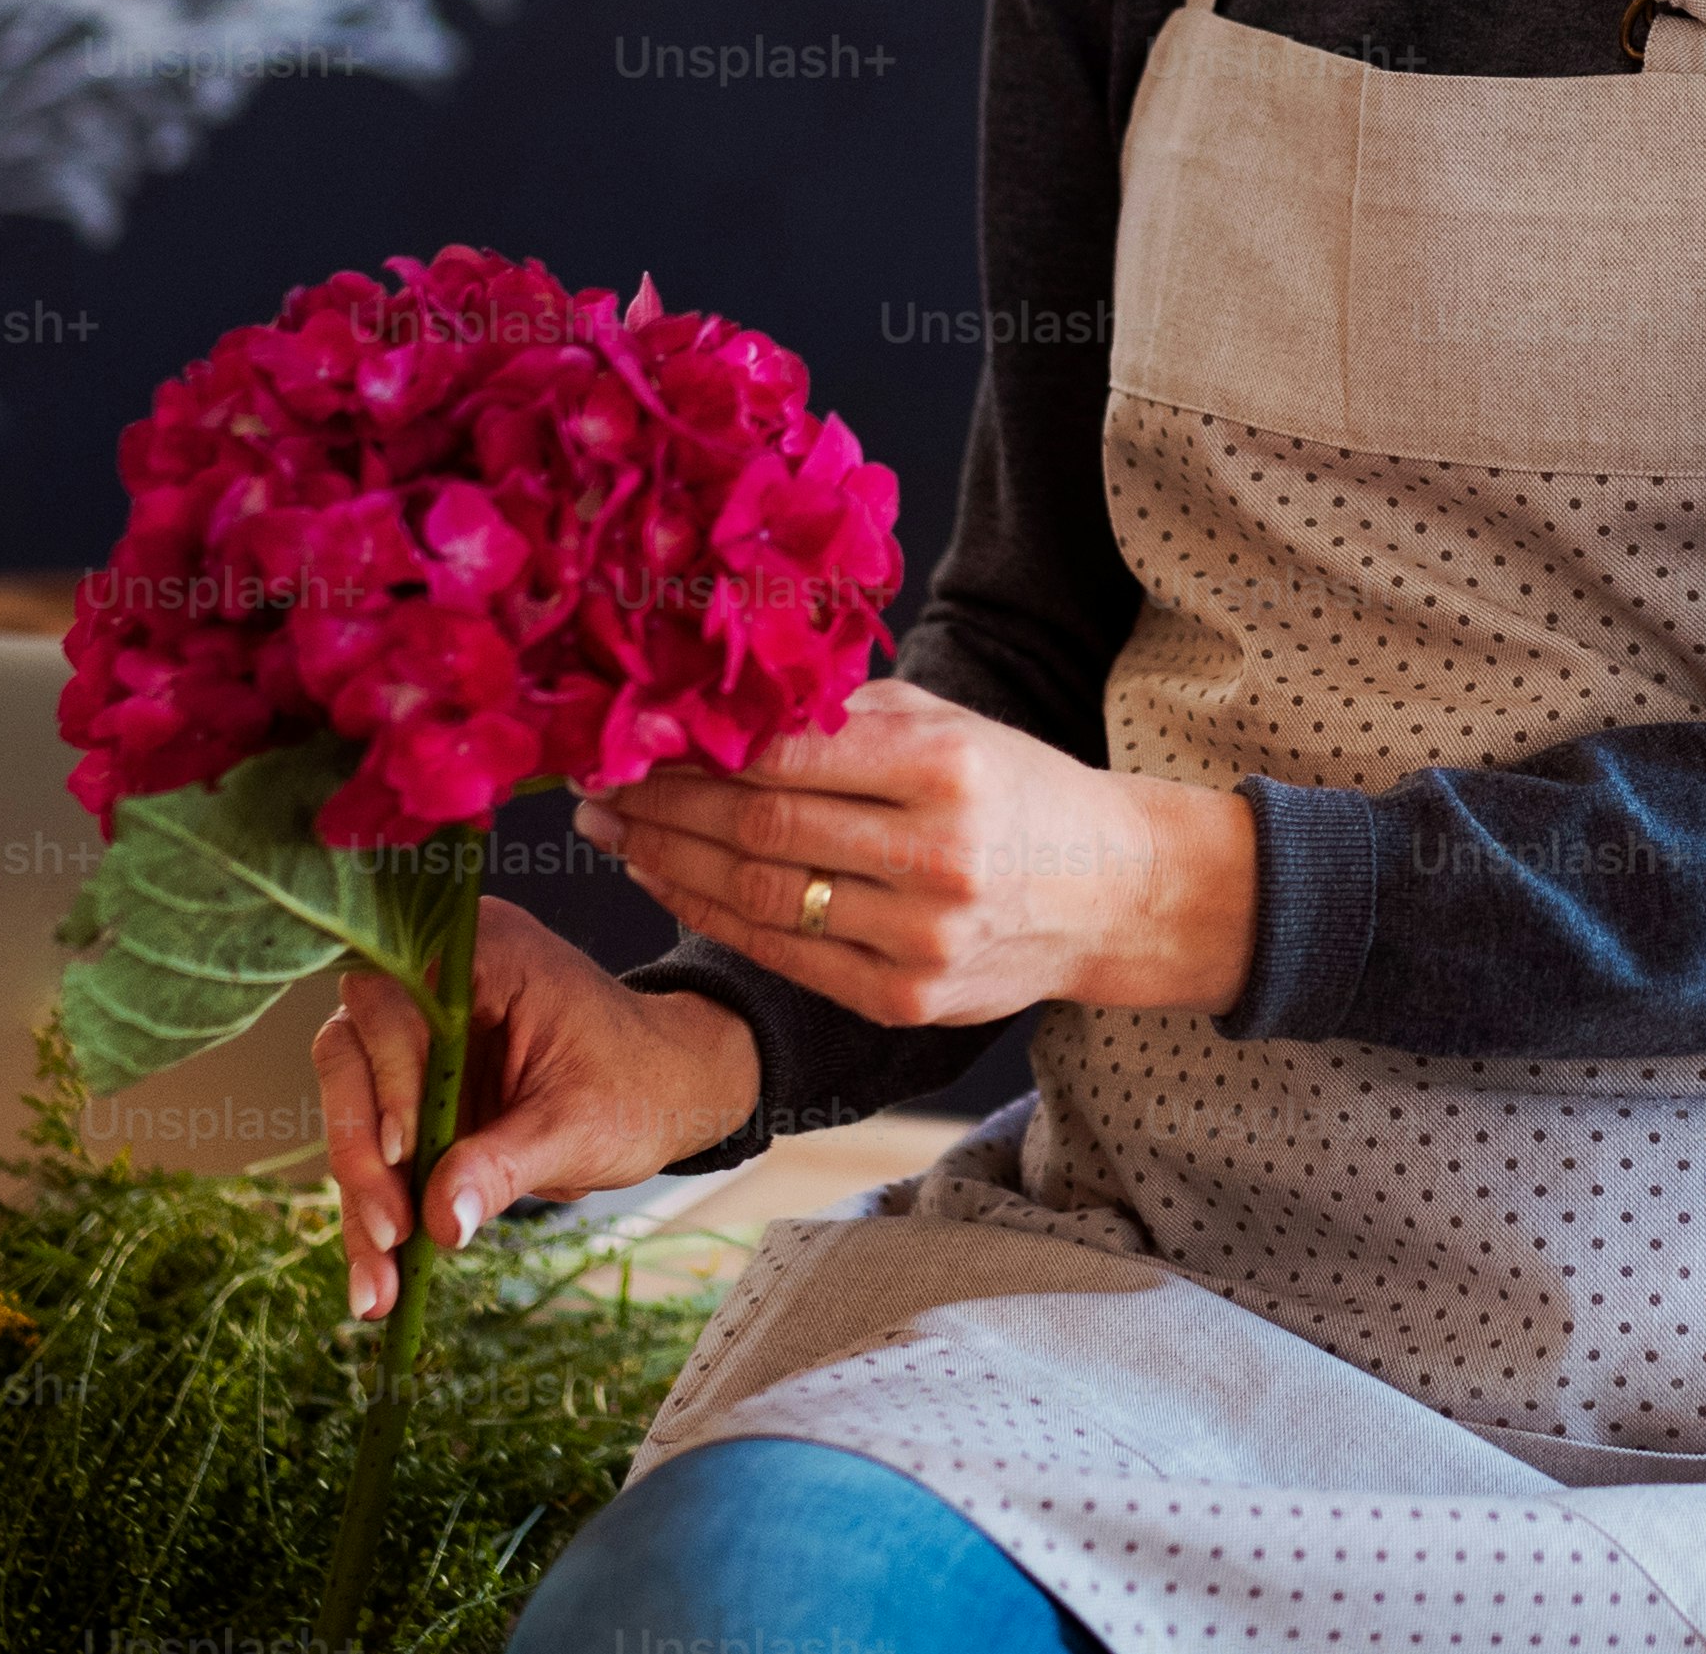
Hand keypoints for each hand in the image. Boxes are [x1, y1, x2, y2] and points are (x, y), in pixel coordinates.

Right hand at [310, 898, 759, 1319]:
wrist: (668, 1092)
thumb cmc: (638, 1084)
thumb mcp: (577, 1126)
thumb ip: (504, 1165)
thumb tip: (440, 1220)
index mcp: (482, 956)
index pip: (392, 1003)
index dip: (388, 1075)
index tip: (407, 1152)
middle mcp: (435, 983)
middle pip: (350, 1052)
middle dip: (360, 1149)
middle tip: (390, 1230)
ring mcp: (419, 1038)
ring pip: (351, 1107)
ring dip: (359, 1196)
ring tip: (379, 1285)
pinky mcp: (416, 1092)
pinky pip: (374, 1147)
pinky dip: (374, 1211)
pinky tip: (379, 1280)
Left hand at [576, 677, 1256, 1034]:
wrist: (1112, 893)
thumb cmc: (1015, 789)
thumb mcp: (951, 723)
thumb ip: (845, 716)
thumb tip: (721, 702)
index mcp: (945, 768)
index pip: (786, 756)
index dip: (692, 750)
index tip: (629, 734)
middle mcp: (935, 858)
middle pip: (759, 831)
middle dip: (660, 807)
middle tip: (594, 783)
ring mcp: (921, 941)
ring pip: (760, 900)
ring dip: (667, 865)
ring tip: (613, 832)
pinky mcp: (907, 1003)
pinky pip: (786, 957)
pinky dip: (714, 919)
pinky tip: (669, 884)